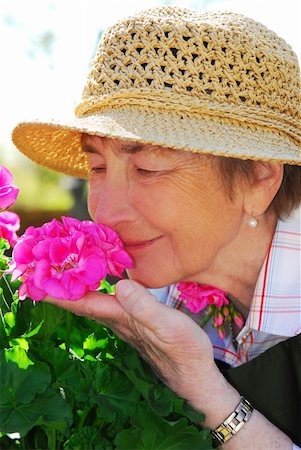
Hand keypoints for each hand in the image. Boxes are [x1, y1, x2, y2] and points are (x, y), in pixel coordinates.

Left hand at [45, 279, 232, 413]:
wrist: (194, 376)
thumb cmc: (185, 352)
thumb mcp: (169, 327)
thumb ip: (145, 307)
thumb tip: (119, 286)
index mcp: (122, 318)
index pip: (83, 303)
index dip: (60, 291)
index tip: (36, 279)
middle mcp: (118, 321)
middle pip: (82, 302)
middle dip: (61, 286)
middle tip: (42, 268)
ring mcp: (125, 323)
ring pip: (92, 302)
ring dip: (75, 288)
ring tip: (63, 271)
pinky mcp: (134, 323)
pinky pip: (106, 303)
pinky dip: (95, 291)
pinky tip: (97, 283)